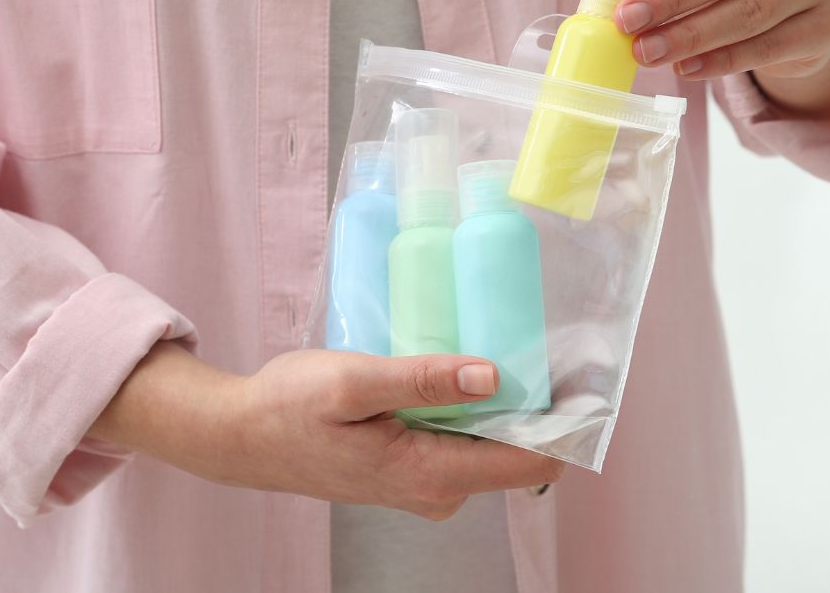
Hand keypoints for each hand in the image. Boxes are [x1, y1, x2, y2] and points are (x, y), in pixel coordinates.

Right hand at [90, 343, 564, 519]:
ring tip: (500, 342)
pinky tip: (461, 368)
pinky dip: (473, 405)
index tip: (589, 379)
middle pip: (518, 451)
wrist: (240, 437)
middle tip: (544, 340)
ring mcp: (428, 483)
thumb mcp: (352, 381)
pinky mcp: (416, 470)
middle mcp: (437, 489)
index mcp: (428, 473)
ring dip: (504, 400)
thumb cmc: (288, 407)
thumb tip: (491, 376)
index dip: (566, 422)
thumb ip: (422, 379)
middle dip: (538, 403)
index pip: (529, 462)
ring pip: (492, 442)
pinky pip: (466, 439)